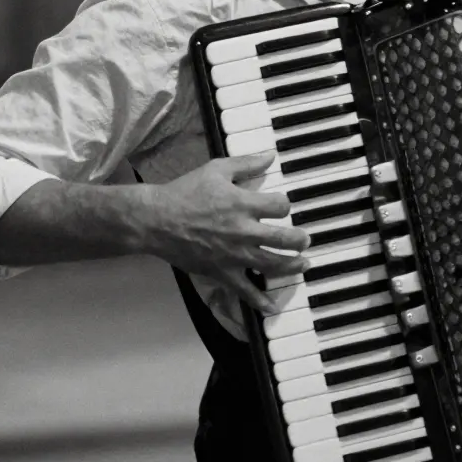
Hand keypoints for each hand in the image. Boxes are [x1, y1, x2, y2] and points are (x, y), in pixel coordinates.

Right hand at [134, 151, 311, 313]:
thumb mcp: (216, 170)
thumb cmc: (185, 192)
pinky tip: (271, 306)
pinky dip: (258, 300)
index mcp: (243, 204)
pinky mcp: (221, 271)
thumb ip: (246, 163)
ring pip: (272, 264)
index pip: (280, 207)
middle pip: (284, 238)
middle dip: (300, 240)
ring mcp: (233, 254)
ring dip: (292, 265)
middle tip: (305, 240)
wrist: (156, 220)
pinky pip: (244, 289)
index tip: (282, 207)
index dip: (285, 205)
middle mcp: (243, 230)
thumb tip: (270, 156)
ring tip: (302, 263)